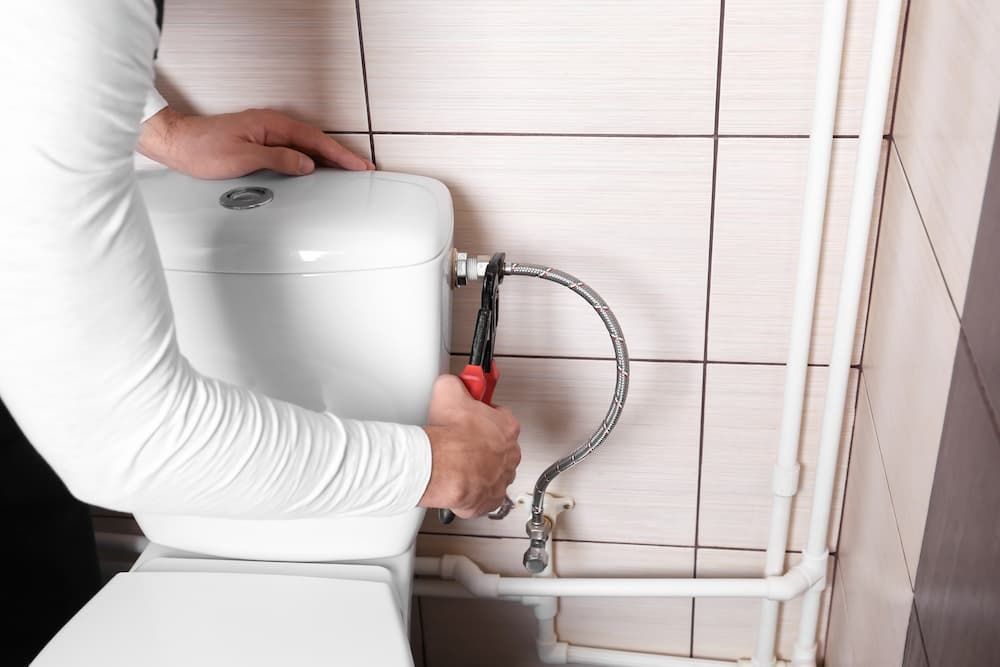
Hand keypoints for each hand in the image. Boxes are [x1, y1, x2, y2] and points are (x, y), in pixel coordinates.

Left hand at [138, 107, 374, 178]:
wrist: (177, 143)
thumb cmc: (202, 149)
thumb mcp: (243, 158)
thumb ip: (278, 159)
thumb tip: (306, 164)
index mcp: (272, 125)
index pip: (315, 141)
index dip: (340, 155)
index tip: (359, 166)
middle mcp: (271, 125)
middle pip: (315, 141)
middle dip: (340, 156)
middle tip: (361, 170)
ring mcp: (266, 133)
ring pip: (305, 146)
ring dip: (327, 158)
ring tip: (346, 171)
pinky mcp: (260, 141)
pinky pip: (293, 149)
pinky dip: (309, 158)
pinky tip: (315, 169)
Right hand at [419, 375, 520, 518]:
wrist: (444, 468)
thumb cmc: (451, 437)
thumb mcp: (448, 392)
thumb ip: (456, 383)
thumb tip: (452, 382)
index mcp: (507, 426)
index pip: (501, 417)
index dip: (483, 415)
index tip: (472, 415)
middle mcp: (510, 454)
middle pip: (499, 446)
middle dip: (482, 443)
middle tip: (461, 440)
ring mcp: (502, 478)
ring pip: (494, 471)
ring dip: (479, 468)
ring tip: (458, 463)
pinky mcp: (490, 500)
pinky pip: (485, 495)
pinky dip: (474, 490)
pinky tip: (459, 482)